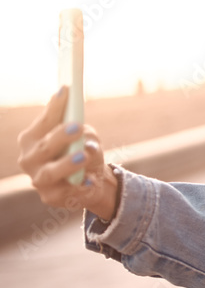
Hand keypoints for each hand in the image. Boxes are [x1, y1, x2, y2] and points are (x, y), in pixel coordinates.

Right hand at [18, 87, 118, 221]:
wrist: (91, 182)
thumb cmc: (83, 152)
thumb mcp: (86, 138)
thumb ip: (84, 133)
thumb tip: (83, 135)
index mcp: (33, 138)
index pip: (44, 121)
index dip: (55, 106)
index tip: (66, 90)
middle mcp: (30, 157)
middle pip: (43, 147)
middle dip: (59, 136)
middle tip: (76, 126)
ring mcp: (38, 179)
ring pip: (49, 172)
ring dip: (67, 163)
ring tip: (83, 156)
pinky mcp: (50, 197)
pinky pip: (65, 192)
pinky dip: (79, 186)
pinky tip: (90, 181)